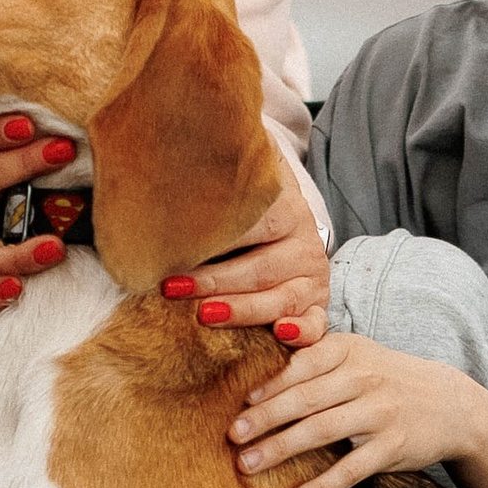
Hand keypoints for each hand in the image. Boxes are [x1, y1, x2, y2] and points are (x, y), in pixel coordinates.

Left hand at [160, 182, 330, 342]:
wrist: (284, 228)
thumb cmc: (249, 212)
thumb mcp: (240, 185)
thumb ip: (219, 173)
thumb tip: (172, 154)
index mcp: (288, 210)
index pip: (254, 225)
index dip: (214, 239)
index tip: (175, 248)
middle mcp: (304, 245)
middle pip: (260, 268)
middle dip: (214, 281)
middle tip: (172, 287)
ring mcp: (312, 278)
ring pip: (280, 299)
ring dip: (241, 309)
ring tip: (204, 315)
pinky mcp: (316, 306)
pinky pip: (315, 325)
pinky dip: (301, 332)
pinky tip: (279, 334)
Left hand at [226, 330, 484, 487]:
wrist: (451, 404)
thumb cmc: (388, 378)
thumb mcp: (357, 355)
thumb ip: (314, 357)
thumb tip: (256, 372)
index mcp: (350, 350)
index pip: (303, 365)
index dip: (270, 384)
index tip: (241, 403)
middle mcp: (365, 377)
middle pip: (306, 399)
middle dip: (265, 418)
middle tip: (231, 436)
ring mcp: (380, 413)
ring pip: (321, 432)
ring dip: (280, 449)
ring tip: (246, 465)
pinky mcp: (392, 448)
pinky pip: (348, 471)